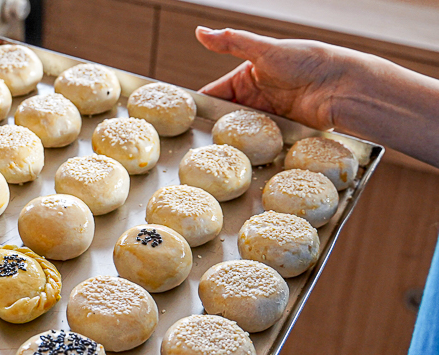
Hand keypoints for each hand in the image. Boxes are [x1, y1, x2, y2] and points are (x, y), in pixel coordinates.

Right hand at [194, 27, 438, 166]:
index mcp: (248, 73)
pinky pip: (259, 140)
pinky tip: (240, 153)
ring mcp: (269, 114)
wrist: (342, 86)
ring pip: (241, 130)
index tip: (180, 118)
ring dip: (231, 138)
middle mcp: (256, 94)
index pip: (214, 91)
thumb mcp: (264, 49)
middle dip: (213, 126)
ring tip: (214, 150)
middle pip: (225, 114)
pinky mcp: (282, 130)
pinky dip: (250, 145)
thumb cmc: (307, 60)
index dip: (199, 104)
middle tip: (195, 140)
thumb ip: (230, 42)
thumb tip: (200, 32)